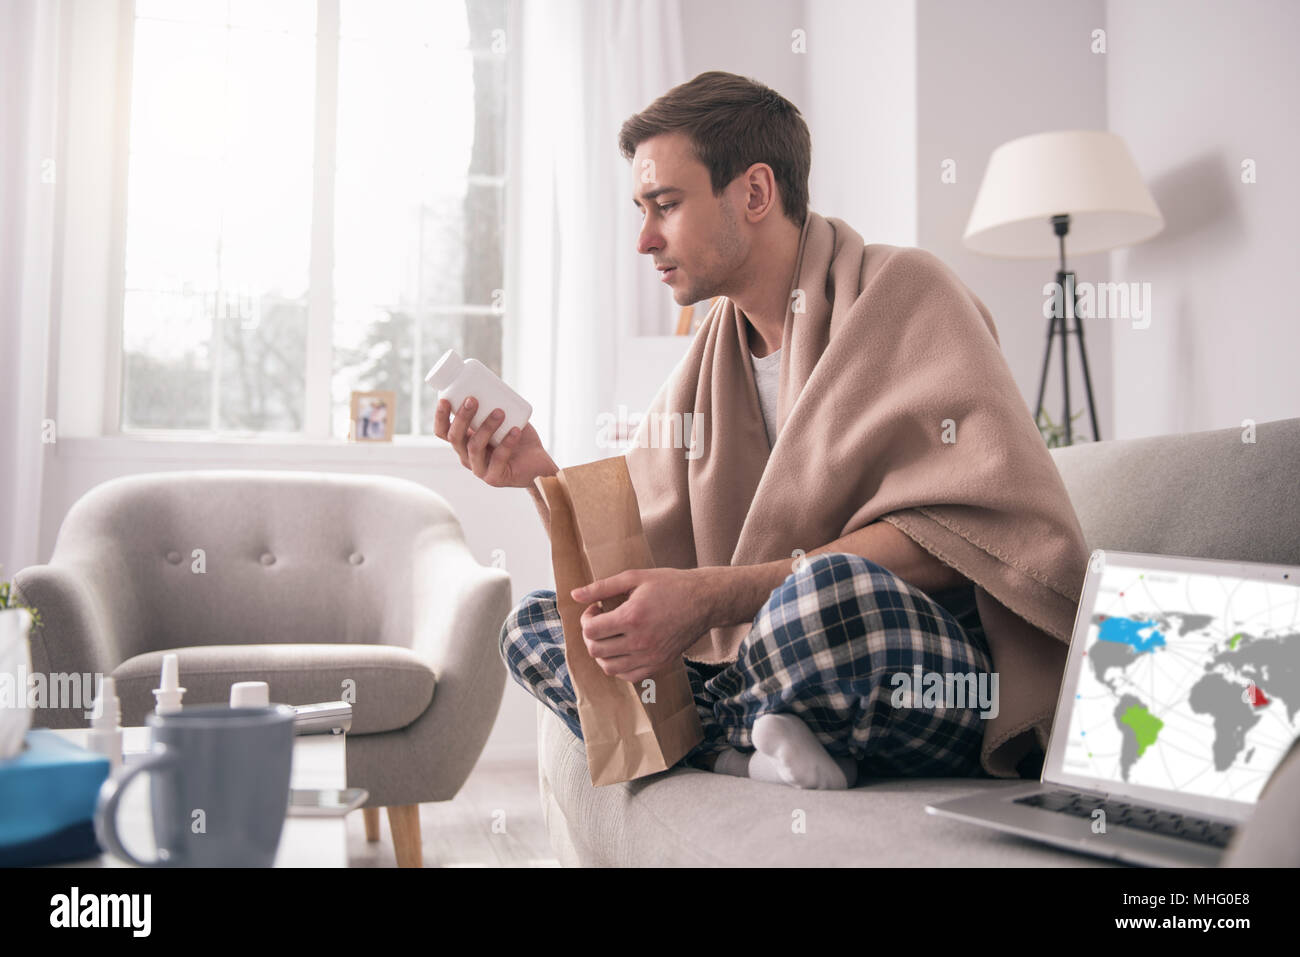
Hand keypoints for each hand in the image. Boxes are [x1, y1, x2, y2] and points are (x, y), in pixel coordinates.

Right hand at [434, 396, 556, 487]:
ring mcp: (480, 469)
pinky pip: (498, 459)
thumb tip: (490, 377)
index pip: (443, 432)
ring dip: (486, 427)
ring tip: (500, 412)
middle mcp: (467, 457)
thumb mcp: (503, 418)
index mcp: (464, 443)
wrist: (538, 463)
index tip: (445, 399)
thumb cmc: (519, 438)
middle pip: (455, 438)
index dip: (440, 417)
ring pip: (474, 447)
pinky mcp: (495, 478)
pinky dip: (507, 443)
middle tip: (473, 399)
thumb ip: (495, 402)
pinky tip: (515, 431)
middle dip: (462, 417)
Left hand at [571, 567, 714, 683]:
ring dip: (602, 652)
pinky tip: (622, 649)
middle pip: (595, 650)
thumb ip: (602, 587)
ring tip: (611, 636)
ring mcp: (650, 657)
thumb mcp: (635, 578)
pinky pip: (627, 676)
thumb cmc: (671, 585)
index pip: (590, 630)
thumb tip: (575, 594)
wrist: (705, 600)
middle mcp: (640, 641)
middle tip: (601, 621)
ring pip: (608, 667)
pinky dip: (618, 666)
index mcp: (632, 617)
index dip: (587, 618)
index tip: (597, 608)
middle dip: (591, 635)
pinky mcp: (659, 665)